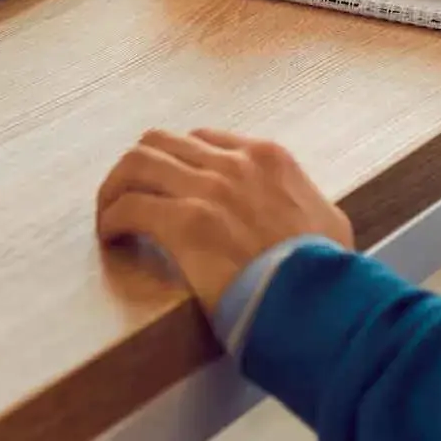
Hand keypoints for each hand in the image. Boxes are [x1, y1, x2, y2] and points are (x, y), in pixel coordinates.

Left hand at [97, 129, 354, 317]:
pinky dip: (113, 219)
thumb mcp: (327, 220)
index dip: (176, 162)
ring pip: (136, 163)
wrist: (321, 301)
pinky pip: (130, 207)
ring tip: (109, 214)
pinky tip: (112, 238)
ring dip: (115, 187)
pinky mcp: (185, 223)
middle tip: (125, 194)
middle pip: (161, 141)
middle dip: (137, 166)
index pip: (203, 139)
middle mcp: (234, 163)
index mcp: (268, 158)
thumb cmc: (330, 274)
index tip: (166, 185)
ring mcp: (208, 189)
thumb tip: (294, 215)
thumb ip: (299, 203)